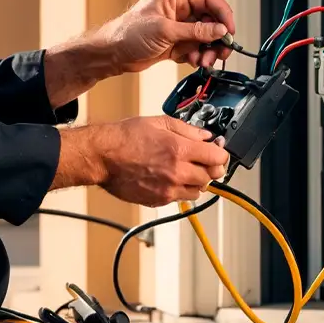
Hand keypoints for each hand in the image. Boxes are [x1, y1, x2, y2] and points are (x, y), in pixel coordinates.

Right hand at [52, 116, 230, 205]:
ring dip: (197, 181)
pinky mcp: (159, 200)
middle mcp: (177, 171)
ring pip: (198, 191)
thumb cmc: (125, 137)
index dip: (221, 153)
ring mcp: (168, 189)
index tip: (218, 151)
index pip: (217, 157)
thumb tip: (206, 136)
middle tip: (204, 161)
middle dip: (211, 168)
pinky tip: (171, 179)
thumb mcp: (158, 122)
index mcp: (179, 149)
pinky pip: (180, 198)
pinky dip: (181, 190)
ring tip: (186, 171)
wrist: (102, 156)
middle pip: (212, 176)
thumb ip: (187, 129)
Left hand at [92, 0, 236, 73]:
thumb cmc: (128, 33)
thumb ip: (195, 31)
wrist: (112, 53)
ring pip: (205, 37)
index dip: (223, 13)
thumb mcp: (165, 30)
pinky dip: (198, 56)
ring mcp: (178, 27)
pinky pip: (195, 48)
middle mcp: (179, 10)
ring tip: (204, 61)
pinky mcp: (175, 43)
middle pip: (211, 19)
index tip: (230, 30)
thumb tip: (219, 30)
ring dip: (208, 50)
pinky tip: (194, 62)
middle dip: (217, 36)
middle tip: (221, 51)